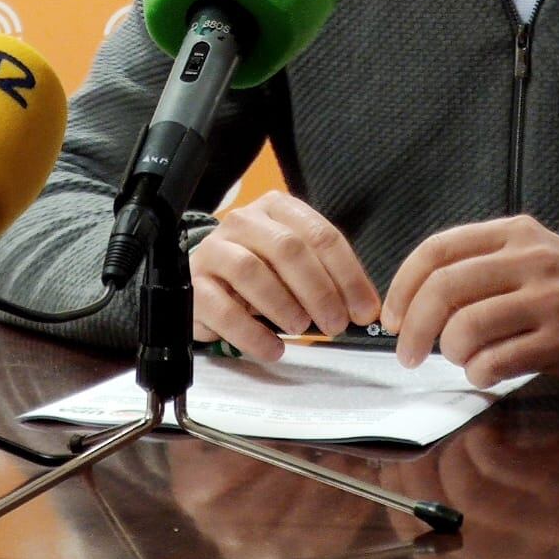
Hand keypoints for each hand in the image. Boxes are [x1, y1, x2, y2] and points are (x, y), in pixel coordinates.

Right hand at [189, 190, 380, 362]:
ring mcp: (214, 250)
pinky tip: (273, 349)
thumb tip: (364, 309)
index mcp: (276, 208)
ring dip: (283, 304)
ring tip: (302, 329)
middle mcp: (243, 221)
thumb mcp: (294, 265)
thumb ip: (327, 277)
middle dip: (318, 290)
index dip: (348, 274)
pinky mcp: (194, 284)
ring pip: (250, 270)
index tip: (364, 311)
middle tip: (336, 324)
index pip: (320, 234)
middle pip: (287, 249)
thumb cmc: (261, 273)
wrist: (205, 281)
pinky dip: (252, 334)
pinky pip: (222, 309)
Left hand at [380, 215, 558, 385]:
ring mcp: (547, 299)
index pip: (437, 250)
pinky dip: (479, 372)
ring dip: (451, 351)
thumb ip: (480, 265)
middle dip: (414, 327)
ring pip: (468, 326)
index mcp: (513, 233)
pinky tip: (484, 372)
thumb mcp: (529, 253)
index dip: (403, 285)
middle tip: (407, 353)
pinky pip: (498, 360)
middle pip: (445, 288)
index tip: (391, 316)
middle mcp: (529, 259)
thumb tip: (414, 302)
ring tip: (459, 358)